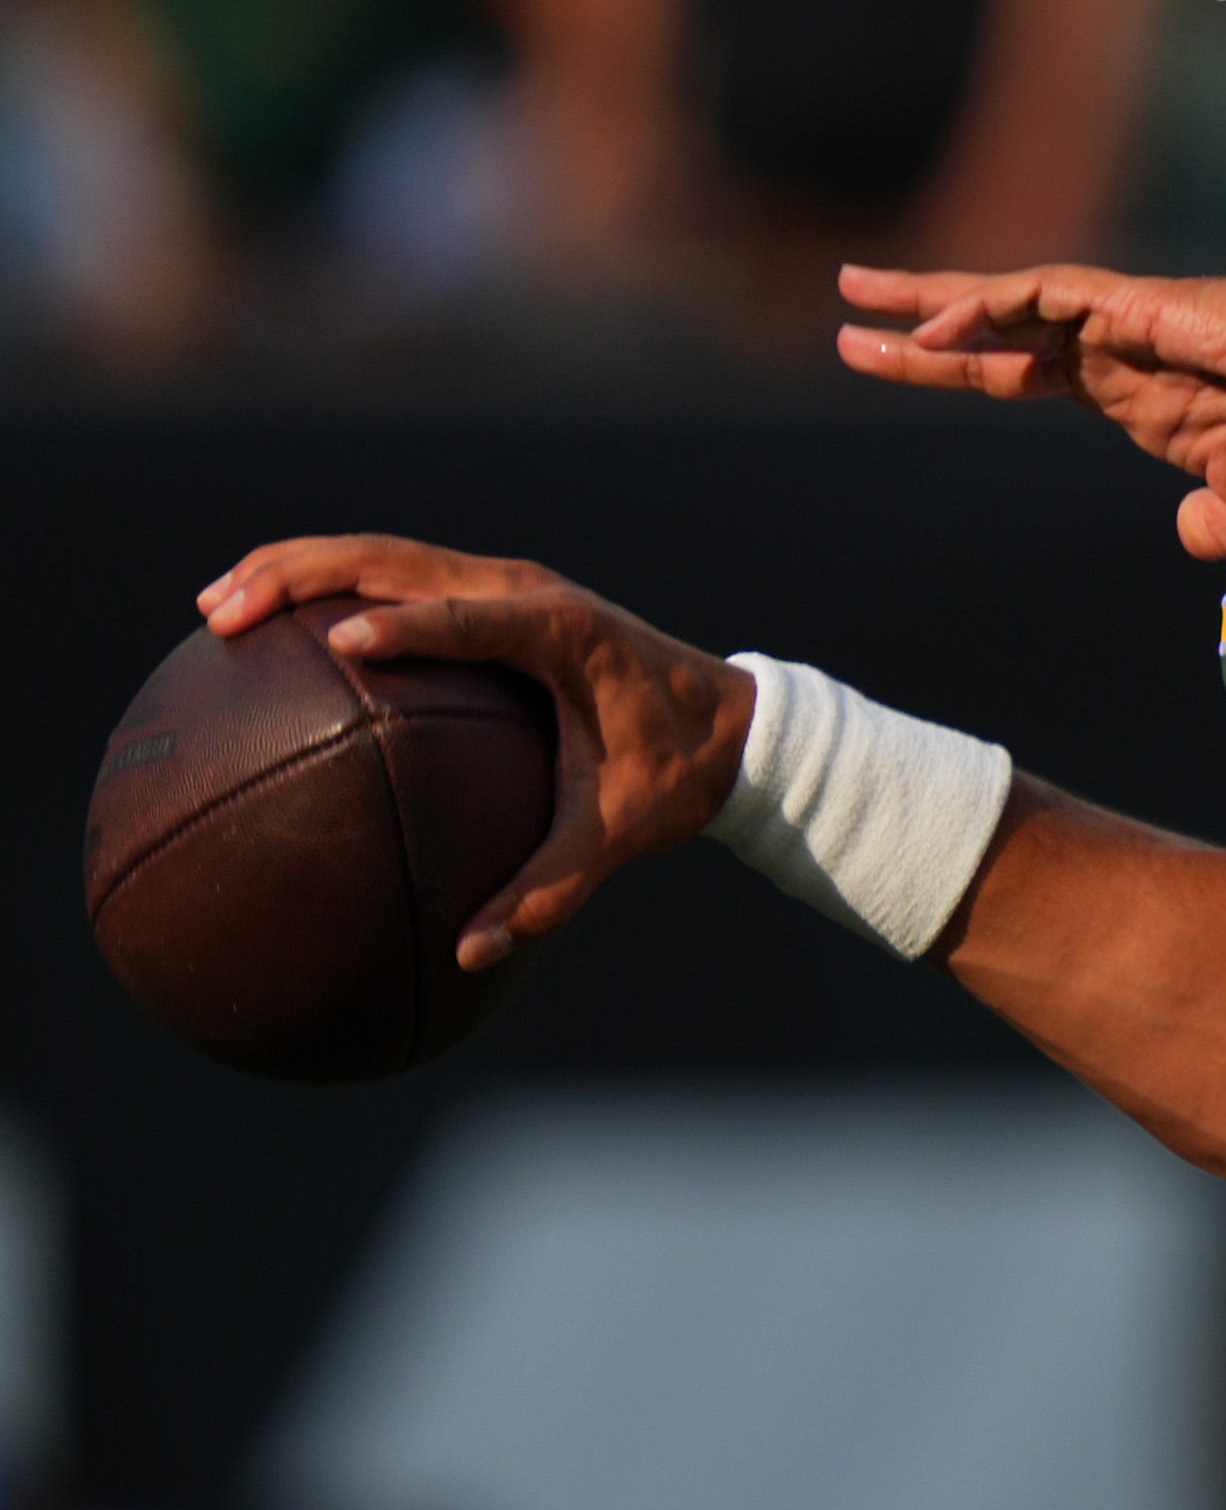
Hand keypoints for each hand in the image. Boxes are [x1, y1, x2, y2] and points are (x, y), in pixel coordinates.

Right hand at [196, 537, 756, 970]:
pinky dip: (325, 587)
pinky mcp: (489, 595)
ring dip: (294, 570)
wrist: (729, 722)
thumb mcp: (621, 836)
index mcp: (563, 632)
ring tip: (212, 609)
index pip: (472, 617)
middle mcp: (528, 591)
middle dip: (302, 577)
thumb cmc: (675, 776)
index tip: (339, 644)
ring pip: (382, 554)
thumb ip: (550, 890)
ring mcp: (506, 584)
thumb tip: (472, 955)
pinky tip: (262, 626)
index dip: (406, 625)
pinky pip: (395, 576)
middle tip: (221, 616)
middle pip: (396, 560)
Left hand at [833, 262, 1225, 553]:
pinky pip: (1050, 298)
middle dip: (922, 329)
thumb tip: (1187, 531)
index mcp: (1147, 405)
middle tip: (848, 316)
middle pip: (1003, 337)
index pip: (1035, 379)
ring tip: (857, 296)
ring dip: (932, 302)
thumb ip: (1216, 524)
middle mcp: (1126, 359)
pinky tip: (938, 325)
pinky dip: (992, 306)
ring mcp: (1131, 330)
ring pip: (1012, 304)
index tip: (907, 362)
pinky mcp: (1146, 308)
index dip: (968, 371)